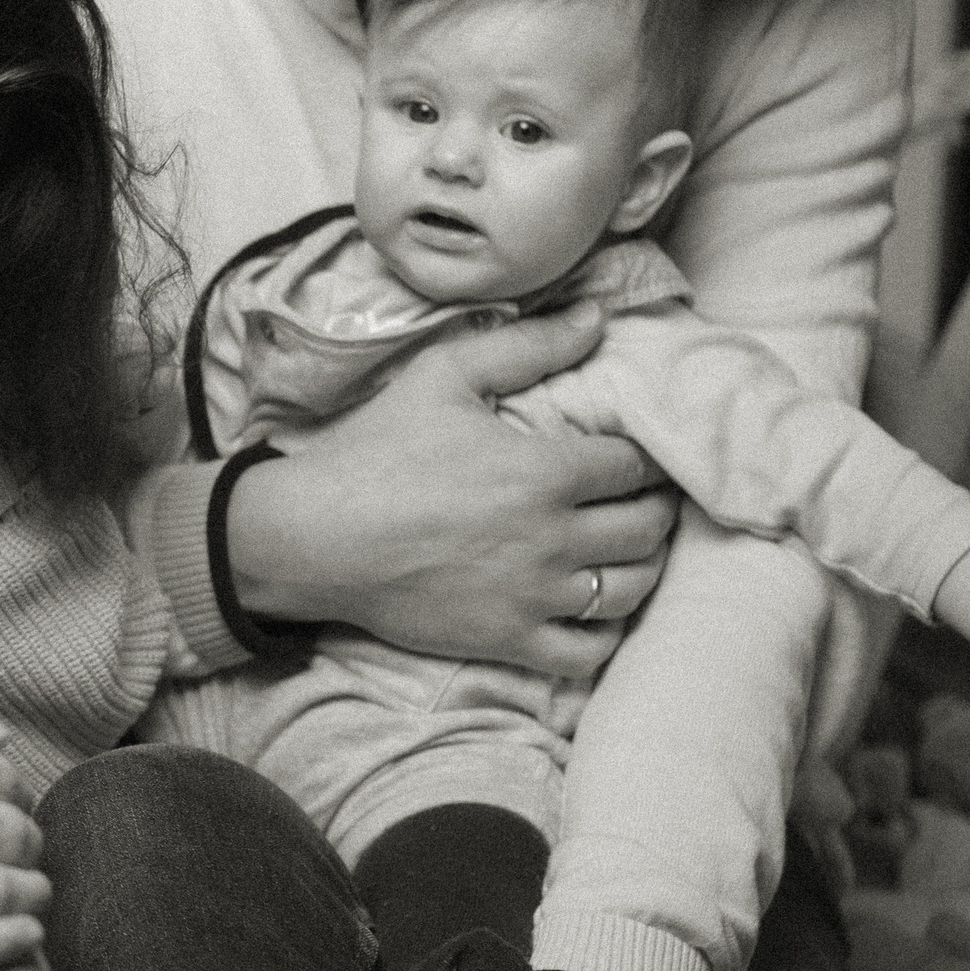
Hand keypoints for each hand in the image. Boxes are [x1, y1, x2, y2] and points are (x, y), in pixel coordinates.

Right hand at [228, 305, 679, 677]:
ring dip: (643, 567)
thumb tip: (600, 317)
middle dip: (655, 507)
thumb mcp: (444, 376)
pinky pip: (586, 653)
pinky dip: (604, 634)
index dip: (647, 455)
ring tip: (629, 549)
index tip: (640, 452)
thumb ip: (527, 346)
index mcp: (543, 472)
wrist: (314, 537)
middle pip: (646, 527)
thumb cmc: (376, 451)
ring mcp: (531, 597)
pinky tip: (595, 612)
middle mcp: (551, 538)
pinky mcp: (506, 640)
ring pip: (629, 589)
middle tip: (641, 496)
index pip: (636, 465)